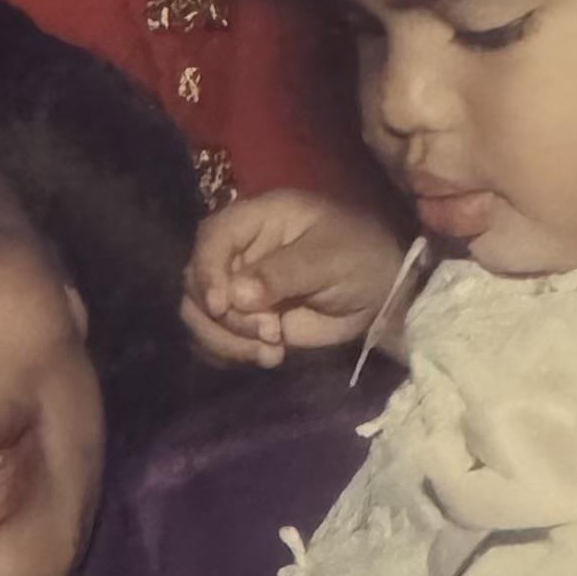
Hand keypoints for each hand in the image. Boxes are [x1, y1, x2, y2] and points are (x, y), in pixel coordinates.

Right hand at [186, 189, 412, 367]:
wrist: (381, 291)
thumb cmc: (360, 255)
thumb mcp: (329, 257)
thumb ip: (283, 273)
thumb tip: (235, 295)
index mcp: (257, 217)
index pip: (211, 236)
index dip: (207, 270)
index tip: (221, 306)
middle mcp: (240, 250)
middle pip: (196, 280)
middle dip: (224, 317)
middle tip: (270, 333)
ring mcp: (239, 287)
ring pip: (199, 314)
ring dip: (227, 341)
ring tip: (272, 350)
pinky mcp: (246, 320)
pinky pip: (216, 339)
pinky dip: (233, 354)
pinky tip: (270, 357)